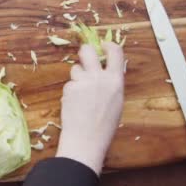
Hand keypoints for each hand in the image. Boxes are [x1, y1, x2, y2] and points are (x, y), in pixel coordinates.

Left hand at [56, 43, 124, 174]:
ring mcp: (82, 82)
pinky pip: (69, 84)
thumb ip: (111, 84)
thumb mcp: (116, 101)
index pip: (115, 51)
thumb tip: (106, 72)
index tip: (103, 45)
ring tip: (81, 95)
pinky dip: (71, 91)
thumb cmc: (104, 126)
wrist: (86, 140)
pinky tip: (74, 105)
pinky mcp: (69, 88)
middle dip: (85, 52)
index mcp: (115, 80)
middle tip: (84, 59)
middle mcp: (99, 77)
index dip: (108, 45)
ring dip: (77, 77)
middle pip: (88, 51)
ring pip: (76, 68)